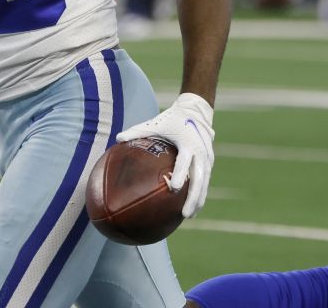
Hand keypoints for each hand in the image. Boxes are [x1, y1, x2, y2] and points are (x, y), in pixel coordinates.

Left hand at [116, 93, 214, 217]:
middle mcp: (201, 152)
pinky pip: (205, 180)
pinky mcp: (209, 162)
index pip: (185, 162)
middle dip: (193, 197)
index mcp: (188, 143)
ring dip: (198, 200)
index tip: (174, 188)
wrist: (196, 111)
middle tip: (184, 214)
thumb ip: (138, 130)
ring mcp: (207, 158)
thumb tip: (118, 138)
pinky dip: (200, 194)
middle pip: (200, 179)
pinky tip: (192, 207)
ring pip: (205, 183)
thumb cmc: (173, 118)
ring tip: (189, 216)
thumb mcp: (157, 122)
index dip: (181, 174)